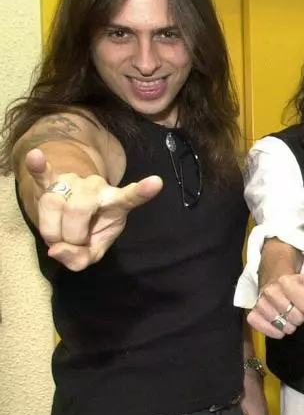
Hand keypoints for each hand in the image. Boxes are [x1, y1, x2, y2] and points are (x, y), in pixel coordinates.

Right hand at [26, 148, 161, 271]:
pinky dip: (38, 167)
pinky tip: (35, 156)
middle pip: (78, 209)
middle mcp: (95, 187)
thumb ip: (81, 258)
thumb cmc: (90, 231)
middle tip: (72, 244)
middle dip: (71, 235)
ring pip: (54, 203)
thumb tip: (56, 250)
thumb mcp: (93, 251)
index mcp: (115, 202)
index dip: (142, 191)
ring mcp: (72, 181)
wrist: (71, 216)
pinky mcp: (50, 181)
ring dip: (51, 229)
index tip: (157, 182)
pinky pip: (42, 175)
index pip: (130, 197)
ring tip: (56, 236)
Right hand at [248, 251, 303, 338]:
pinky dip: (271, 330)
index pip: (300, 300)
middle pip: (290, 314)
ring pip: (277, 321)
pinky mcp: (253, 313)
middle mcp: (270, 291)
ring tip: (290, 319)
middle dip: (298, 317)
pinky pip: (259, 325)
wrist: (275, 282)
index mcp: (285, 281)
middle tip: (299, 312)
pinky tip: (279, 328)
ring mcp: (260, 302)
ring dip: (287, 325)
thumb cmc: (298, 285)